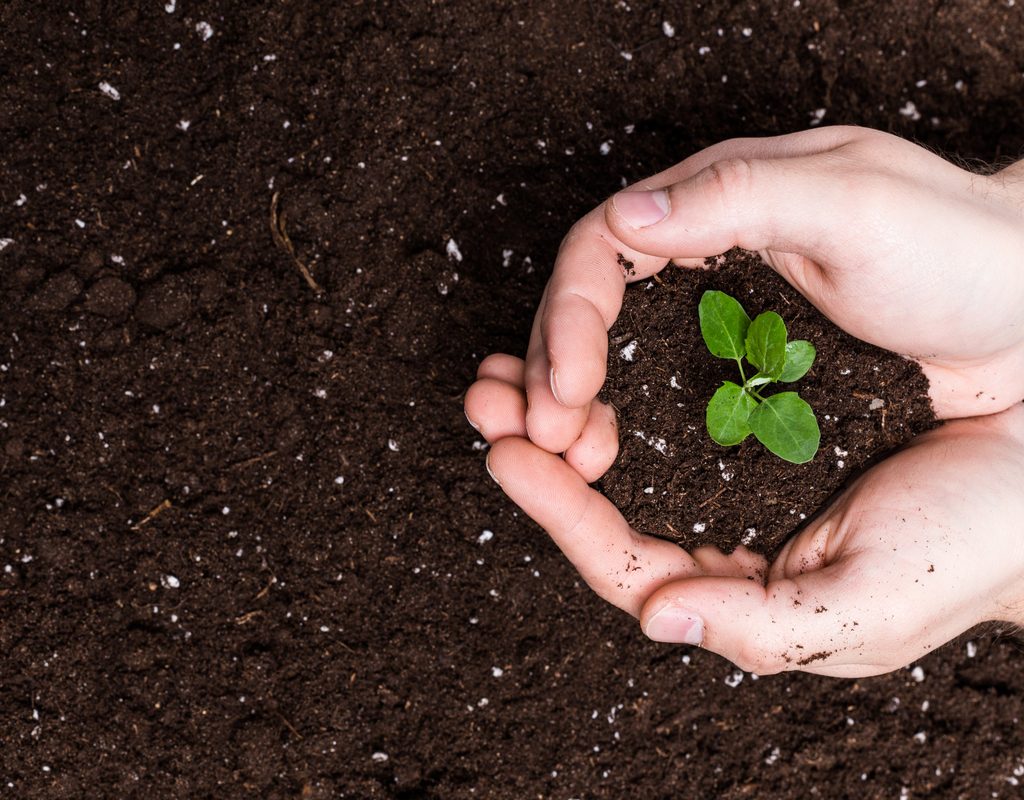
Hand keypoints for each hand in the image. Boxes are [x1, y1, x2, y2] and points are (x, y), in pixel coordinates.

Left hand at [466, 361, 1023, 676]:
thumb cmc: (966, 544)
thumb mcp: (867, 602)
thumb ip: (762, 624)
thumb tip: (659, 618)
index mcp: (736, 592)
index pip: (618, 561)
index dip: (555, 508)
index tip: (506, 450)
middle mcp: (720, 542)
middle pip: (598, 508)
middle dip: (536, 450)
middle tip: (485, 395)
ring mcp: (731, 483)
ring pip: (621, 456)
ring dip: (560, 408)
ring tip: (509, 370)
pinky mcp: (752, 425)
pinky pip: (664, 407)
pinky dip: (619, 382)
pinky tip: (587, 353)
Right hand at [524, 125, 1023, 454]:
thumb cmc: (959, 246)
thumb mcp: (853, 202)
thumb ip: (736, 196)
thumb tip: (622, 217)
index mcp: (714, 206)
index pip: (600, 253)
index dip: (564, 318)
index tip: (559, 386)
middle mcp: (702, 267)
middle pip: (590, 315)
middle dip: (545, 372)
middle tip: (526, 433)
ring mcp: (719, 329)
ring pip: (615, 365)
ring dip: (568, 409)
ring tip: (550, 455)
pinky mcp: (742, 384)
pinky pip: (660, 405)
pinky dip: (620, 432)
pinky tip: (602, 463)